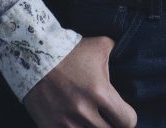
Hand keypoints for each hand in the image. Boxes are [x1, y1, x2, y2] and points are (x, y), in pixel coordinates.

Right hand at [22, 35, 137, 127]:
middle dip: (111, 125)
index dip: (128, 119)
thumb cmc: (71, 50)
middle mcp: (83, 110)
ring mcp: (65, 122)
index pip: (126, 121)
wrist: (35, 55)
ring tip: (91, 119)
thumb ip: (119, 53)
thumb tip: (130, 57)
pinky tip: (76, 123)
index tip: (123, 114)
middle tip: (107, 117)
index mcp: (100, 91)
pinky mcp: (50, 127)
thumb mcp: (101, 45)